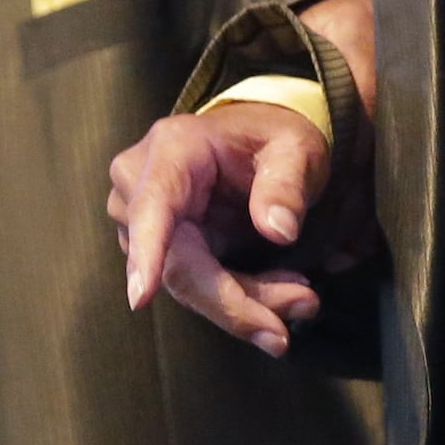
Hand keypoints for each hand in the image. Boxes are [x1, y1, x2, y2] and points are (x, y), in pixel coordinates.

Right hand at [108, 102, 334, 355]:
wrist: (256, 142)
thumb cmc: (272, 140)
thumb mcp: (295, 149)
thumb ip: (287, 185)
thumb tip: (279, 231)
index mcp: (172, 149)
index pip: (154, 205)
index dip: (148, 252)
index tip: (141, 298)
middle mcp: (142, 185)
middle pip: (178, 264)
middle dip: (237, 300)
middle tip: (303, 305)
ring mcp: (142, 220)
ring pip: (188, 285)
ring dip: (246, 301)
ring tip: (302, 297)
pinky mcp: (157, 248)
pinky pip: (195, 287)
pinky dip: (239, 296)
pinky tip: (280, 289)